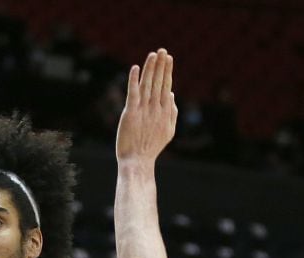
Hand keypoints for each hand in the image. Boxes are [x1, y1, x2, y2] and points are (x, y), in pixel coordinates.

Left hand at [116, 48, 177, 164]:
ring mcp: (143, 111)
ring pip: (147, 85)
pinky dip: (134, 80)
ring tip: (153, 55)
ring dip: (150, 68)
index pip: (166, 87)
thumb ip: (172, 113)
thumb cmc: (151, 148)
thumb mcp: (168, 132)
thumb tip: (172, 94)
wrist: (138, 161)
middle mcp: (155, 109)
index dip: (167, 72)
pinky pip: (133, 94)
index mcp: (165, 112)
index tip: (168, 58)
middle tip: (162, 50)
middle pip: (158, 83)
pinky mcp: (130, 113)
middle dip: (161, 66)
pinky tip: (136, 68)